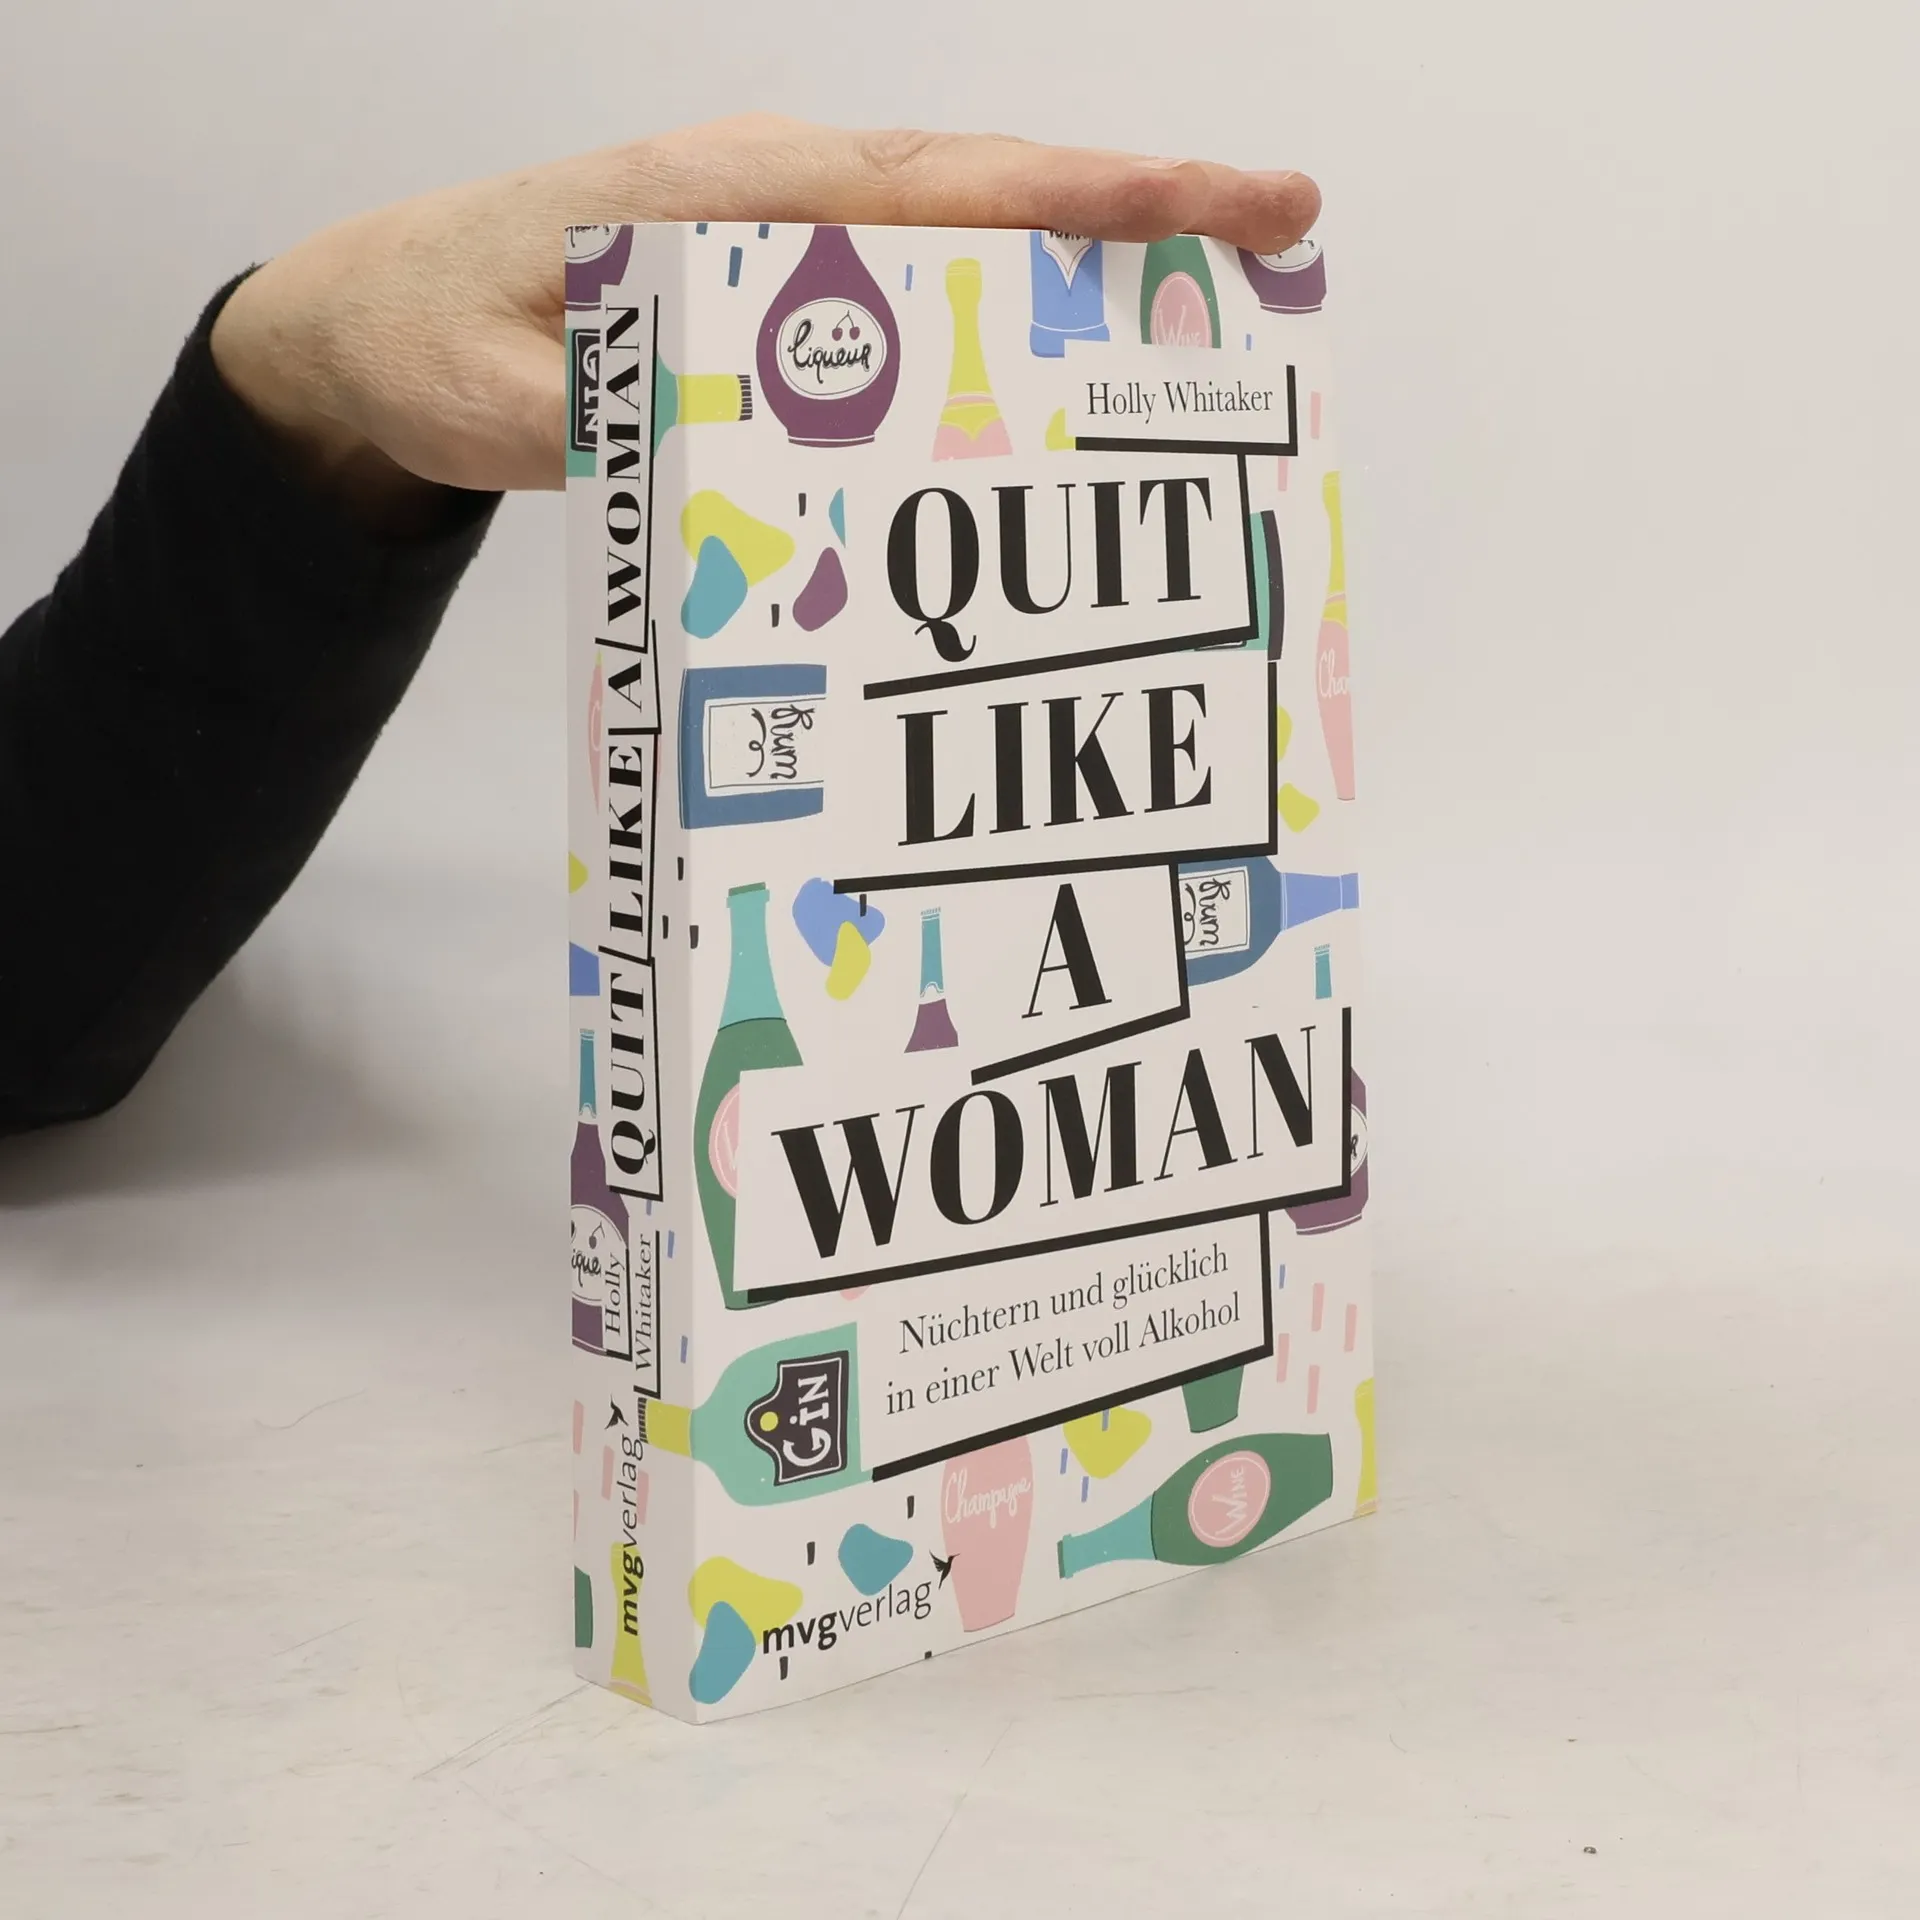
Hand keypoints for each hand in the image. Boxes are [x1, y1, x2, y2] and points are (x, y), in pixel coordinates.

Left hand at [211, 115, 1319, 524]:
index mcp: (719, 198)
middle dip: (1137, 211)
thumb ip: (626, 420)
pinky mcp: (777, 282)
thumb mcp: (506, 397)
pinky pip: (915, 281)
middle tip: (1282, 232)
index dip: (1080, 200)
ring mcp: (781, 232)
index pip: (933, 187)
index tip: (1213, 207)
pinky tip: (1067, 352)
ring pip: (964, 230)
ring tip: (1217, 301)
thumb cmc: (439, 338)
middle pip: (985, 188)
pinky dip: (1005, 304)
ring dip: (1088, 260)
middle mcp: (773, 193)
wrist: (378, 318)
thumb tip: (758, 455)